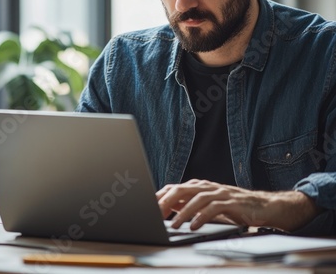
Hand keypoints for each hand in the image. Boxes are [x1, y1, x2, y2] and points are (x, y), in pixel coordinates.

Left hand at [156, 179, 320, 231]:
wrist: (264, 205)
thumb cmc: (234, 207)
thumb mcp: (209, 205)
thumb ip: (191, 205)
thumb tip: (168, 210)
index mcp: (201, 186)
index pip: (176, 187)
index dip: (161, 196)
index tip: (147, 206)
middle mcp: (209, 187)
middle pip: (183, 189)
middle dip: (167, 201)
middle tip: (155, 214)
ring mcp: (221, 193)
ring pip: (197, 198)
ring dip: (183, 212)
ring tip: (172, 225)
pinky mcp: (232, 203)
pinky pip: (214, 208)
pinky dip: (202, 217)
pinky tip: (194, 226)